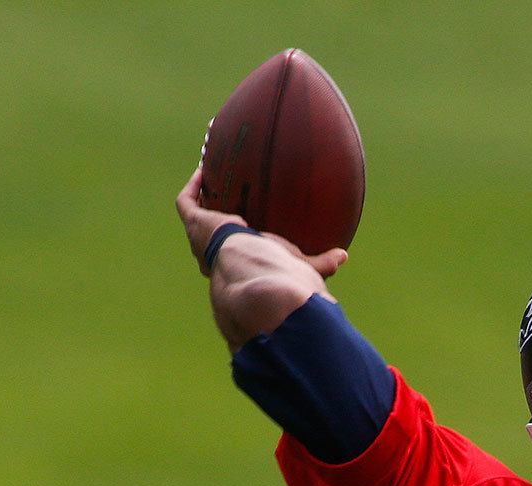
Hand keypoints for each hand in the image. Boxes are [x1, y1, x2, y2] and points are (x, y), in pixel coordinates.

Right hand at [174, 168, 347, 278]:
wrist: (252, 270)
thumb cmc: (277, 272)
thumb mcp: (300, 263)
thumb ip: (320, 262)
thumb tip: (344, 257)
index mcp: (240, 269)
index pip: (237, 257)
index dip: (239, 243)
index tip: (247, 228)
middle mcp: (216, 257)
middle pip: (211, 237)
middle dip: (218, 219)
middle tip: (228, 200)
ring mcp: (202, 239)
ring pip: (197, 214)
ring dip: (204, 196)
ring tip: (212, 177)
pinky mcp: (195, 223)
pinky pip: (187, 201)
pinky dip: (195, 186)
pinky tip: (204, 168)